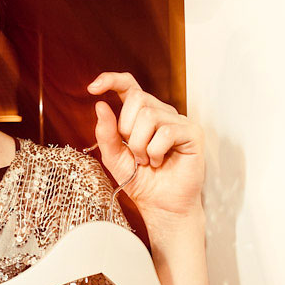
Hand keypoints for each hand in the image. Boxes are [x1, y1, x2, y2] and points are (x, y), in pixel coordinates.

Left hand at [87, 72, 205, 225]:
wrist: (159, 204)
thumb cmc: (140, 180)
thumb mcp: (114, 156)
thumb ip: (106, 133)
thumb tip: (100, 105)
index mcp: (141, 114)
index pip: (129, 85)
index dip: (111, 80)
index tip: (92, 89)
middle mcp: (161, 112)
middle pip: (137, 99)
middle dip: (127, 129)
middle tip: (134, 152)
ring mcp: (178, 121)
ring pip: (150, 116)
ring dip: (140, 145)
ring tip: (146, 160)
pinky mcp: (192, 133)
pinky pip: (166, 132)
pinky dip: (156, 151)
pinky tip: (159, 161)